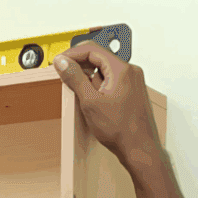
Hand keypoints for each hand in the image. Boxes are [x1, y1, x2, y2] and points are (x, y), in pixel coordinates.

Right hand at [53, 42, 162, 168]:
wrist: (138, 148)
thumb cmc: (121, 129)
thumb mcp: (90, 102)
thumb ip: (75, 79)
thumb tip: (63, 62)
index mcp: (122, 69)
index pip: (92, 49)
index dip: (72, 54)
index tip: (59, 61)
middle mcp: (130, 71)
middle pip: (99, 57)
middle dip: (79, 66)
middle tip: (64, 76)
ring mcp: (132, 81)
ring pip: (104, 69)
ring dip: (88, 78)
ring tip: (81, 95)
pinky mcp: (130, 91)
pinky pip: (111, 80)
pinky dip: (98, 86)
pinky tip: (92, 100)